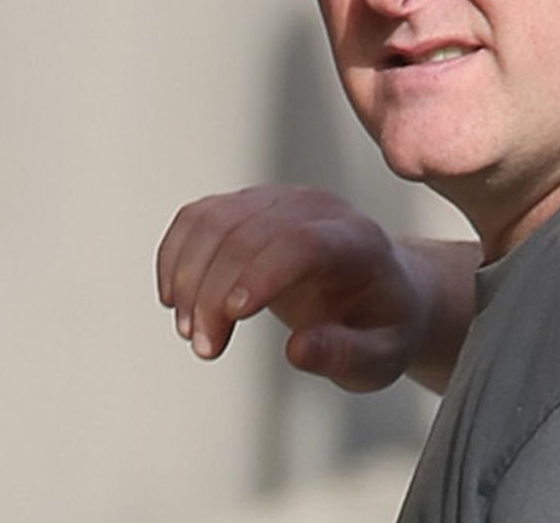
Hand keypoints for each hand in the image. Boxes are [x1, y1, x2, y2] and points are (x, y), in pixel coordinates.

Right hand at [156, 185, 474, 392]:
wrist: (383, 291)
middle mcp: (318, 209)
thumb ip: (347, 355)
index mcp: (359, 241)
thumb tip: (298, 349)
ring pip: (216, 220)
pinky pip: (200, 217)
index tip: (231, 315)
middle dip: (214, 291)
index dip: (262, 272)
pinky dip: (177, 255)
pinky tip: (175, 297)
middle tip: (206, 348)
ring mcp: (281, 201)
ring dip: (190, 276)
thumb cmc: (382, 326)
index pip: (302, 241)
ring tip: (192, 332)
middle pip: (249, 233)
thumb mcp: (382, 358)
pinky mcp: (251, 206)